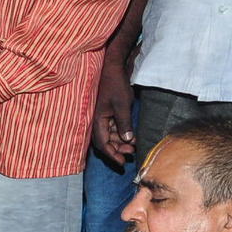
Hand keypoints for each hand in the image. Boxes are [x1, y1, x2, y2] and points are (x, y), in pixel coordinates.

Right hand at [91, 51, 135, 165]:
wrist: (113, 69)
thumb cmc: (116, 85)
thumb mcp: (122, 105)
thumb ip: (124, 123)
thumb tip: (127, 141)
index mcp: (98, 120)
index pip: (102, 143)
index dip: (111, 155)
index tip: (121, 162)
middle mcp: (98, 121)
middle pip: (105, 142)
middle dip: (117, 150)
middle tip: (130, 154)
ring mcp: (104, 117)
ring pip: (110, 136)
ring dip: (120, 143)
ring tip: (133, 147)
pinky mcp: (109, 113)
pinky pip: (114, 128)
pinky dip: (122, 134)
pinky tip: (132, 136)